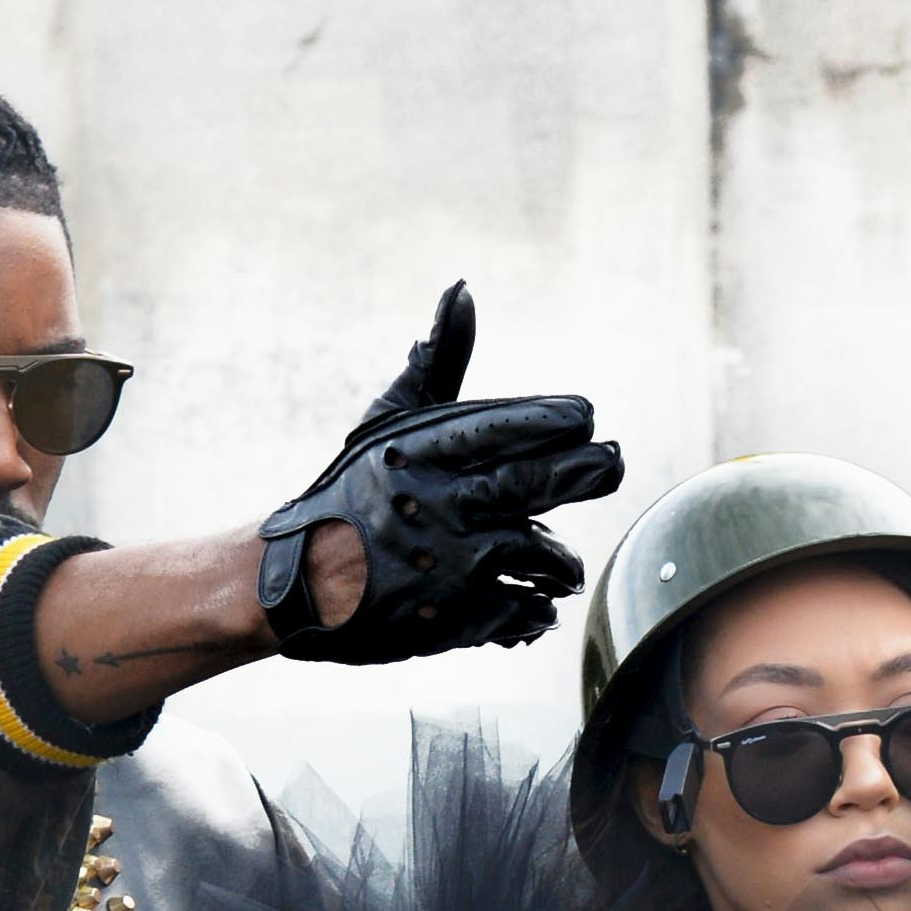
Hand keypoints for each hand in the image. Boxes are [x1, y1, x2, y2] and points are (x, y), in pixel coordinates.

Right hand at [259, 281, 625, 665]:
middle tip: (614, 462)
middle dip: (586, 472)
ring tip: (562, 564)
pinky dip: (536, 612)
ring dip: (560, 560)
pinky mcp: (453, 620)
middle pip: (533, 484)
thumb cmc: (350, 497)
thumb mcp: (386, 423)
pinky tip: (538, 605)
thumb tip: (462, 291)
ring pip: (536, 553)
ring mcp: (449, 565)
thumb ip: (435, 364)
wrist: (297, 584)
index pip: (504, 428)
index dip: (554, 421)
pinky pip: (520, 613)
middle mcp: (439, 505)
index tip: (586, 417)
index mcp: (421, 453)